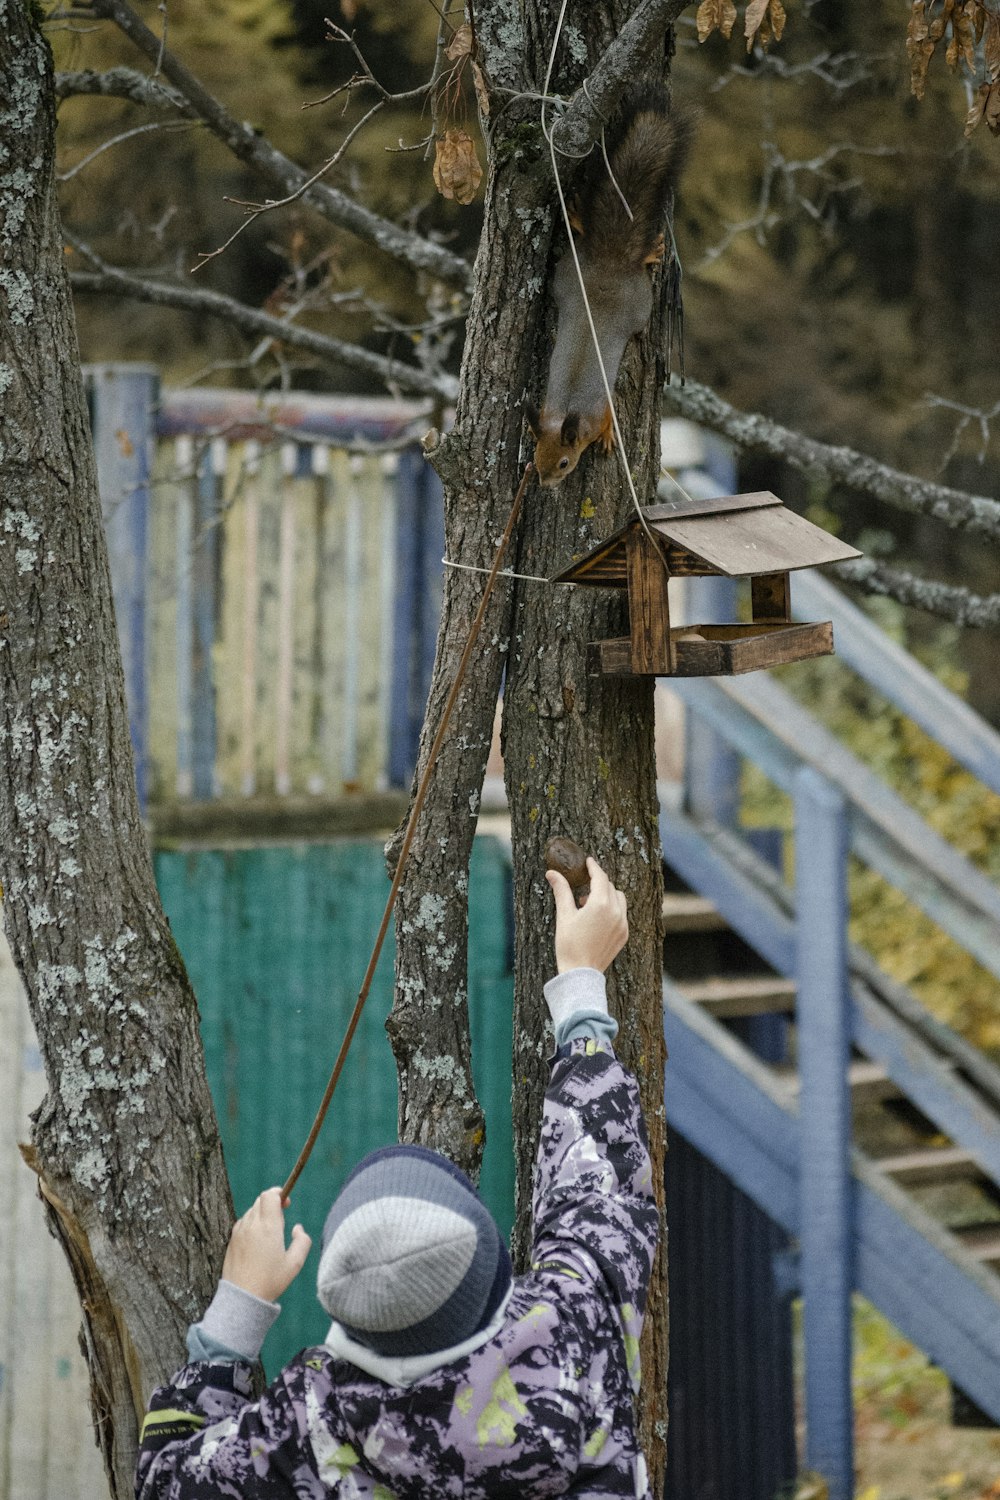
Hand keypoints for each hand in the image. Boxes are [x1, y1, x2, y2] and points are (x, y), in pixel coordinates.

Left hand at [221, 1188, 311, 1302]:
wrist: (242, 1297)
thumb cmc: (270, 1281)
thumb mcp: (295, 1264)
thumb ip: (302, 1241)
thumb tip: (297, 1228)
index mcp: (268, 1227)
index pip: (270, 1196)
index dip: (279, 1194)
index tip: (286, 1203)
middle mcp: (252, 1225)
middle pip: (260, 1200)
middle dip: (272, 1203)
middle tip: (281, 1216)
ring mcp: (239, 1232)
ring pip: (251, 1211)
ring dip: (262, 1213)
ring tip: (270, 1231)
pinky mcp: (231, 1241)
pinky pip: (243, 1222)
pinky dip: (252, 1223)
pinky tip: (257, 1239)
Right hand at [545, 857, 627, 973]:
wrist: (580, 973)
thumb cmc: (569, 945)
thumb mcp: (564, 915)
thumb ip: (562, 891)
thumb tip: (552, 873)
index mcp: (601, 904)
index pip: (600, 877)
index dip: (594, 867)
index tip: (588, 862)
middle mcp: (616, 912)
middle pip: (610, 887)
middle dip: (598, 883)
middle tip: (583, 887)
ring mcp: (623, 924)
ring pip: (619, 899)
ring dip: (607, 895)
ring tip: (588, 904)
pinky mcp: (624, 934)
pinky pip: (622, 914)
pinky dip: (612, 909)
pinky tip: (597, 918)